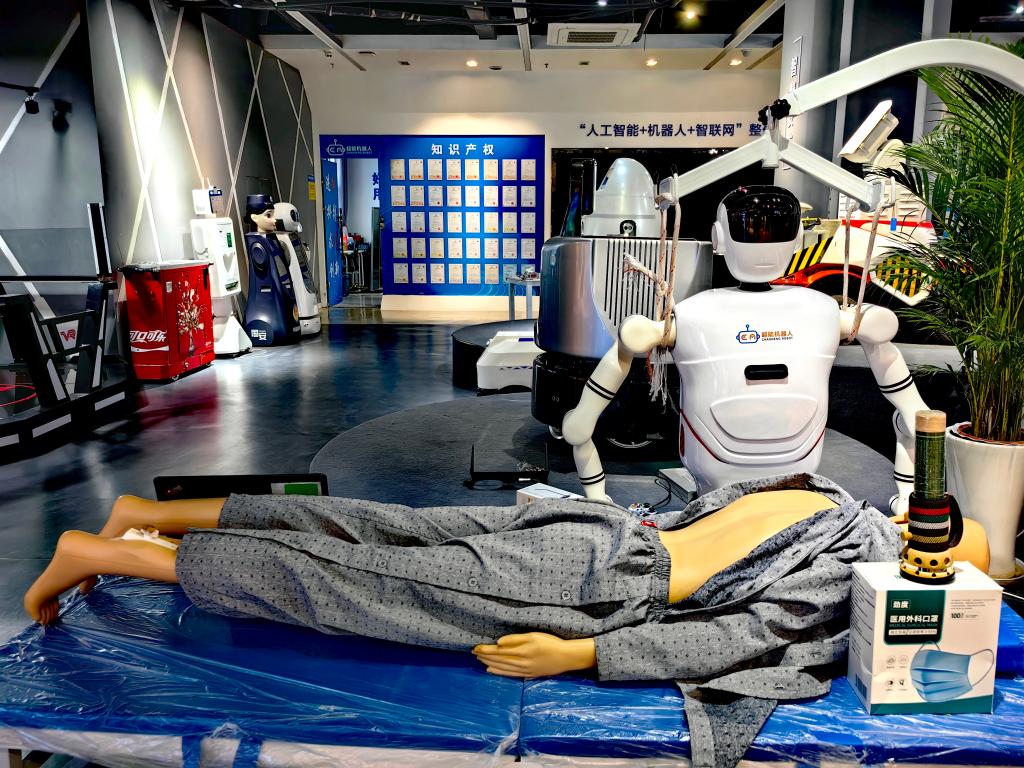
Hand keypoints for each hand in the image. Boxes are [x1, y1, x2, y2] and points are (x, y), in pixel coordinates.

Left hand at [472, 632, 595, 677]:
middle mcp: (521, 662)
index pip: (500, 651)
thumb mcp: (533, 636)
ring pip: (502, 667)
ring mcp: (524, 670)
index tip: (476, 647)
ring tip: (479, 660)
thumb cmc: (550, 643)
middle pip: (499, 660)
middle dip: (485, 656)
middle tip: (474, 652)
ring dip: (489, 663)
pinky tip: (490, 670)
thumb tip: (498, 643)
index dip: (487, 650)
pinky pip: (509, 674)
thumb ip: (515, 639)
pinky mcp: (527, 675)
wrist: (565, 657)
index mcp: (522, 650)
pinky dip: (498, 672)